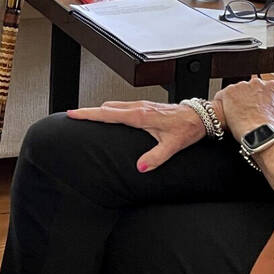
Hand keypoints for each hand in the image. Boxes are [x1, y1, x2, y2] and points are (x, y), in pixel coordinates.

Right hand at [67, 100, 205, 172]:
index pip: (107, 113)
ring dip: (99, 110)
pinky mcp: (145, 106)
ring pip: (114, 105)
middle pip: (106, 107)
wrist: (200, 116)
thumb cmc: (187, 127)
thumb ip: (155, 158)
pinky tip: (111, 117)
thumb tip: (140, 168)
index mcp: (140, 115)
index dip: (88, 113)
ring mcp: (141, 105)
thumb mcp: (172, 145)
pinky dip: (110, 110)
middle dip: (89, 111)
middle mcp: (139, 108)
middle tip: (74, 116)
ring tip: (88, 117)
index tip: (73, 113)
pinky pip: (122, 106)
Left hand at [214, 77, 273, 138]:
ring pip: (236, 93)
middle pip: (249, 90)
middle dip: (248, 100)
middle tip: (248, 114)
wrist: (261, 136)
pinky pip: (222, 96)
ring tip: (238, 116)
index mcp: (273, 87)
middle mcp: (257, 83)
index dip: (259, 101)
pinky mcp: (229, 92)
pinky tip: (227, 115)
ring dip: (236, 102)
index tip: (258, 110)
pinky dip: (223, 105)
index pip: (262, 90)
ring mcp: (242, 86)